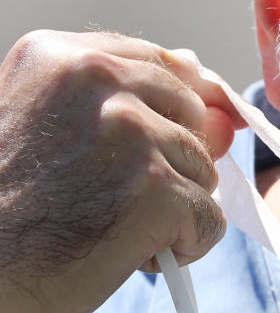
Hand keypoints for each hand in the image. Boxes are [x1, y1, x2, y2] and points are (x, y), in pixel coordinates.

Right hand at [0, 30, 244, 312]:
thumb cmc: (6, 212)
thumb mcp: (52, 132)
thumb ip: (134, 108)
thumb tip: (225, 116)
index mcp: (63, 56)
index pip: (164, 68)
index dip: (164, 116)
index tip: (130, 153)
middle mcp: (100, 80)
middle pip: (193, 119)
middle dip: (170, 165)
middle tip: (104, 198)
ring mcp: (133, 133)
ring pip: (205, 172)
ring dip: (172, 211)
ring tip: (106, 226)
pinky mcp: (159, 190)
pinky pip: (210, 220)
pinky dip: (182, 248)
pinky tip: (125, 255)